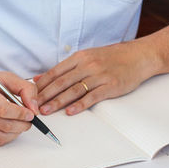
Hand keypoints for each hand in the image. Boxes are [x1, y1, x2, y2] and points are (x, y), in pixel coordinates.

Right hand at [0, 70, 36, 145]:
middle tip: (28, 121)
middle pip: (2, 125)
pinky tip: (9, 130)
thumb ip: (24, 88)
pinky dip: (5, 138)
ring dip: (15, 133)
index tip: (30, 114)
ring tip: (21, 125)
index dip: (20, 114)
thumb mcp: (4, 77)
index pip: (3, 109)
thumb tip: (34, 108)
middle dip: (21, 125)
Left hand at [35, 42, 157, 114]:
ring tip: (47, 110)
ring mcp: (99, 75)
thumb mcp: (86, 57)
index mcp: (79, 57)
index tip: (30, 95)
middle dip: (45, 95)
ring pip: (74, 89)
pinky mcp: (110, 85)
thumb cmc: (111, 58)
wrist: (139, 56)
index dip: (41, 85)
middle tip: (33, 106)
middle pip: (62, 82)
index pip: (55, 72)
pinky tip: (70, 111)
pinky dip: (80, 104)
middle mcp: (87, 65)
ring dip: (58, 101)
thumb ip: (64, 68)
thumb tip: (40, 78)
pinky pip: (92, 96)